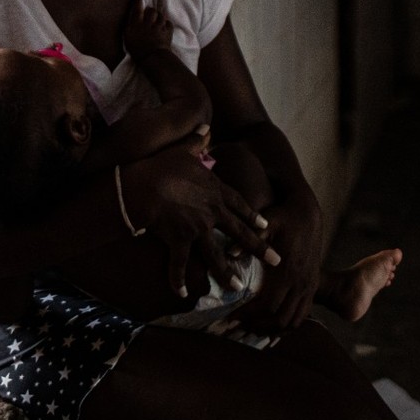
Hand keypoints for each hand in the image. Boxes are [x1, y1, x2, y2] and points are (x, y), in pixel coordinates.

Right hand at [121, 139, 268, 300]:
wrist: (144, 186)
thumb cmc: (162, 166)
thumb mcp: (182, 150)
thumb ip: (195, 140)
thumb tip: (204, 125)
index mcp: (215, 192)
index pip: (240, 205)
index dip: (253, 215)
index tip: (266, 224)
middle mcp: (212, 213)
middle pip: (240, 233)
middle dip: (259, 248)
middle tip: (276, 260)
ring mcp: (197, 230)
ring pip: (216, 255)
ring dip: (226, 273)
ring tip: (237, 287)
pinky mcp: (180, 242)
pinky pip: (181, 265)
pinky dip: (180, 280)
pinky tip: (183, 294)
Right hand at [124, 0, 174, 57]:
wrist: (151, 58)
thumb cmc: (137, 50)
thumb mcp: (128, 38)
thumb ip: (129, 26)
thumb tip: (131, 18)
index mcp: (137, 25)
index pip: (137, 9)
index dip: (138, 1)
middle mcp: (148, 23)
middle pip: (151, 11)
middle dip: (150, 10)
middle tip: (149, 13)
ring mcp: (159, 27)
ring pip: (161, 15)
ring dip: (159, 16)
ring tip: (157, 19)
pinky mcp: (167, 32)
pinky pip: (168, 23)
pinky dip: (166, 23)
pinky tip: (164, 25)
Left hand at [229, 193, 322, 334]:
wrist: (309, 214)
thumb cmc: (284, 217)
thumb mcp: (267, 222)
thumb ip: (251, 238)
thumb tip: (229, 253)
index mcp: (288, 271)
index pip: (267, 304)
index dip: (248, 314)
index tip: (230, 317)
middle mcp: (301, 282)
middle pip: (279, 318)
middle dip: (256, 326)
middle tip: (235, 328)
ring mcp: (309, 286)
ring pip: (292, 321)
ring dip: (271, 329)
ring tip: (250, 331)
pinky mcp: (313, 285)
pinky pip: (302, 315)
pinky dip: (287, 325)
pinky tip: (271, 327)